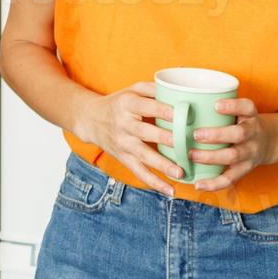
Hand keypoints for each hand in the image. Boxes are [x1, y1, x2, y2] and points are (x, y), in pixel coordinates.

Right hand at [73, 81, 184, 195]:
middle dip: (167, 139)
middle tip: (187, 145)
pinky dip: (154, 182)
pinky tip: (170, 190)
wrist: (90, 119)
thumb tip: (182, 90)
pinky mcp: (123, 157)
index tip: (184, 115)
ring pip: (143, 155)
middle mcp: (124, 124)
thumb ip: (154, 88)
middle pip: (146, 132)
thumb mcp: (132, 89)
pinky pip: (138, 172)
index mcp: (127, 104)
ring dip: (162, 165)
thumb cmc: (119, 103)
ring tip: (180, 172)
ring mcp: (123, 143)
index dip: (165, 111)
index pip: (147, 107)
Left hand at [185, 97, 277, 192]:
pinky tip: (198, 184)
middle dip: (217, 135)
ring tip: (191, 155)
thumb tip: (176, 96)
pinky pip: (230, 178)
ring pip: (233, 156)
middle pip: (239, 134)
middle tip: (195, 134)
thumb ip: (215, 104)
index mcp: (250, 115)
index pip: (247, 107)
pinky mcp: (244, 169)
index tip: (216, 104)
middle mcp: (253, 133)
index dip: (232, 106)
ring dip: (211, 157)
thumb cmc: (241, 121)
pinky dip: (214, 184)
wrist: (269, 141)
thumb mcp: (238, 109)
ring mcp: (250, 152)